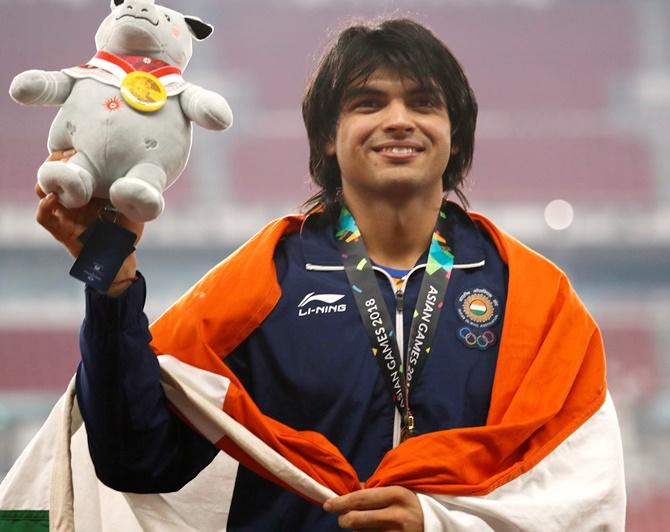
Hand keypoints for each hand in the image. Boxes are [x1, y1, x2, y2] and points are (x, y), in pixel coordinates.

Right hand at [35, 149, 143, 296]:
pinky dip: (44, 206)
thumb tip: (139, 166)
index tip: (79, 144)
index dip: (70, 152)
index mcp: (87, 190)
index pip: (69, 165)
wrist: (122, 258)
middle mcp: (72, 199)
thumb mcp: (130, 204)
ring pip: (43, 190)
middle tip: (67, 153)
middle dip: (56, 160)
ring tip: (61, 172)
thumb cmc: (127, 230)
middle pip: (52, 172)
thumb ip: (128, 188)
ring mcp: (64, 213)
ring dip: (48, 179)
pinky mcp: (61, 230)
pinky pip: (44, 217)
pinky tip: (53, 197)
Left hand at [323, 486, 422, 531]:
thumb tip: (348, 491)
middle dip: (344, 519)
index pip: (360, 498)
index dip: (341, 502)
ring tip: (368, 524)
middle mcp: (397, 516)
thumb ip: (373, 489)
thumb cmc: (411, 502)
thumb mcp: (396, 489)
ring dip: (358, 530)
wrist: (437, 523)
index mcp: (396, 495)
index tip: (327, 504)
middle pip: (356, 520)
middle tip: (343, 518)